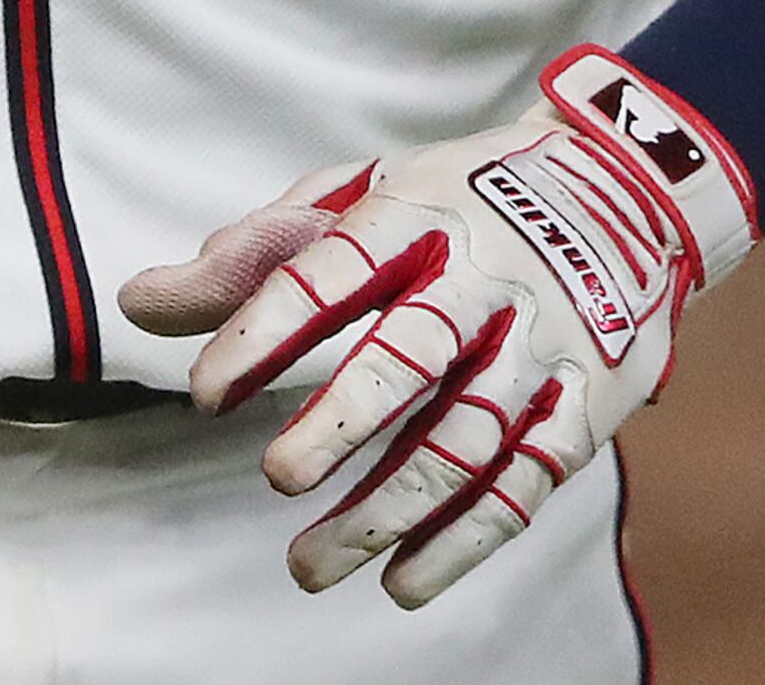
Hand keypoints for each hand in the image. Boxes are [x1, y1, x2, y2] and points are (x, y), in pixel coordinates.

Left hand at [119, 50, 754, 608]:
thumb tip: (138, 304)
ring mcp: (543, 340)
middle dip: (343, 421)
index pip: (333, 271)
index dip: (268, 330)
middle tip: (275, 477)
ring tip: (308, 564)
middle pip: (412, 354)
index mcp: (416, 212)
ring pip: (467, 435)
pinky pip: (529, 480)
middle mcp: (484, 274)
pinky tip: (402, 581)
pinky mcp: (591, 398)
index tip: (205, 394)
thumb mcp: (361, 196)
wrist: (626, 182)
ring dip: (390, 508)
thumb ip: (255, 253)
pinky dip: (467, 539)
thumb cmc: (456, 198)